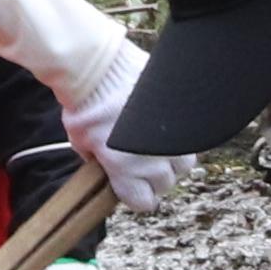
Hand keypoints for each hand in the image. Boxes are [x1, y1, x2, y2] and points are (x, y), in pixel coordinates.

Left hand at [66, 66, 184, 216]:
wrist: (101, 66)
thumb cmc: (84, 103)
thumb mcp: (80, 141)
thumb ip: (99, 161)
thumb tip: (106, 163)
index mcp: (128, 173)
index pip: (145, 202)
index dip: (136, 194)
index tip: (130, 184)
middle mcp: (156, 161)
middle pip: (165, 183)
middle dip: (152, 175)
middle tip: (139, 159)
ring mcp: (174, 138)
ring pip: (184, 163)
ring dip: (171, 158)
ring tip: (155, 143)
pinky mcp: (184, 117)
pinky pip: (190, 137)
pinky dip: (180, 135)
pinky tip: (164, 124)